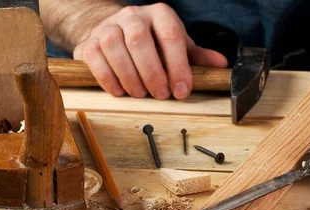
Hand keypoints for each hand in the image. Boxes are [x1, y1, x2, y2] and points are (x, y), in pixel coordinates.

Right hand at [73, 3, 226, 99]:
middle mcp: (133, 16)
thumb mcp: (176, 47)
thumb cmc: (151, 43)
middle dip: (152, 73)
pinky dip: (108, 78)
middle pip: (140, 40)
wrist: (114, 33)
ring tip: (141, 95)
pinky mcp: (89, 42)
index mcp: (159, 15)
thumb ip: (196, 56)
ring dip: (130, 76)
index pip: (171, 35)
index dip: (178, 65)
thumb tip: (221, 65)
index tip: (181, 91)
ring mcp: (108, 27)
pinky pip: (95, 58)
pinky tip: (120, 91)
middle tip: (161, 95)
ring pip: (115, 47)